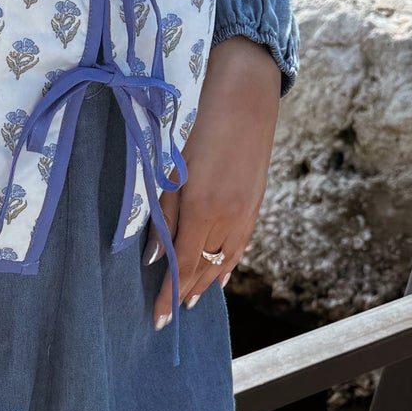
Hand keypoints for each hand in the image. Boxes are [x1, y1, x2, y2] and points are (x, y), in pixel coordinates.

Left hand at [147, 34, 280, 329]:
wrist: (245, 91)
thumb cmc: (196, 123)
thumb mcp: (168, 169)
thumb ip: (162, 216)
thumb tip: (154, 256)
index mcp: (203, 210)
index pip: (184, 265)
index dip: (169, 293)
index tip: (158, 319)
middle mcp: (229, 218)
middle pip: (205, 268)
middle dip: (185, 292)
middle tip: (170, 315)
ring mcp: (247, 211)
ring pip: (226, 260)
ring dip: (207, 282)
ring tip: (191, 299)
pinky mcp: (257, 201)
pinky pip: (241, 245)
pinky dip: (229, 264)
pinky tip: (222, 274)